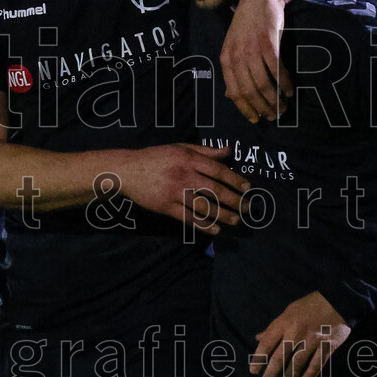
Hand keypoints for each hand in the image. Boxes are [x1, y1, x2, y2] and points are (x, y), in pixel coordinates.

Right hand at [119, 144, 250, 234]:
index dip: (235, 180)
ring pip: (203, 206)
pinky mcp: (165, 207)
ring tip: (236, 221)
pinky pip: (188, 218)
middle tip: (248, 208)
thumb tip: (229, 151)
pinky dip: (203, 225)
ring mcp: (174, 192)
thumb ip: (205, 151)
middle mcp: (183, 175)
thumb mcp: (180, 147)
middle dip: (234, 200)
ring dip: (222, 215)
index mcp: (188, 159)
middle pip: (214, 190)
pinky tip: (216, 229)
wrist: (128, 170)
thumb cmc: (156, 157)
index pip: (218, 171)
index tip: (247, 188)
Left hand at [221, 0, 293, 123]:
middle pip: (250, 91)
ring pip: (263, 83)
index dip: (246, 109)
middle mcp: (237, 56)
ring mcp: (251, 49)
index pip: (234, 92)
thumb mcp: (234, 47)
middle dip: (263, 107)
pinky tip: (290, 91)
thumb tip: (231, 96)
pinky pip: (276, 69)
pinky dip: (284, 83)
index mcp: (226, 59)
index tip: (257, 120)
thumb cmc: (247, 25)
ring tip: (284, 107)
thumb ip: (233, 71)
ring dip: (275, 99)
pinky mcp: (268, 43)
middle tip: (275, 116)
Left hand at [251, 291, 350, 376]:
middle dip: (270, 374)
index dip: (258, 358)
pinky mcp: (327, 345)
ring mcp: (312, 340)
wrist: (336, 299)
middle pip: (280, 357)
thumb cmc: (309, 305)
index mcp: (284, 322)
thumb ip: (274, 327)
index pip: (267, 343)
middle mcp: (296, 332)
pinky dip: (310, 374)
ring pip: (297, 363)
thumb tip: (259, 338)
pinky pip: (317, 363)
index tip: (253, 370)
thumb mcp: (289, 311)